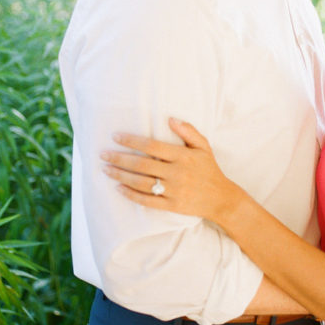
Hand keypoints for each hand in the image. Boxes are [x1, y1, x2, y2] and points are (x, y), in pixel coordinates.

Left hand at [101, 118, 234, 221]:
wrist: (221, 198)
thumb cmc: (209, 169)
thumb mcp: (204, 146)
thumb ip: (188, 131)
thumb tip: (170, 119)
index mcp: (183, 156)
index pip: (152, 146)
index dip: (132, 141)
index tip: (116, 137)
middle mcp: (176, 173)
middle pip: (142, 165)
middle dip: (119, 158)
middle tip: (103, 154)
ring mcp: (173, 191)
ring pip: (141, 183)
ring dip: (120, 176)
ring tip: (106, 169)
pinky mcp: (171, 206)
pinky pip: (147, 201)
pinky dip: (131, 195)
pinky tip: (118, 188)